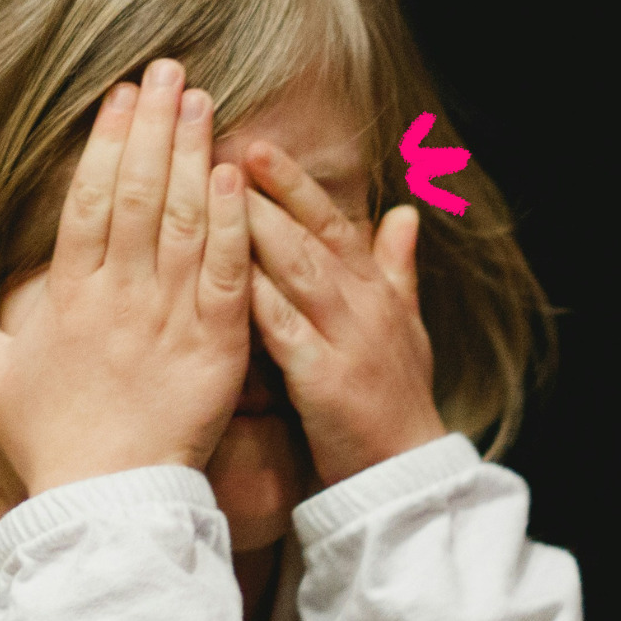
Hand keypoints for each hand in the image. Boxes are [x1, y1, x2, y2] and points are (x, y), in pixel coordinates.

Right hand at [0, 60, 252, 496]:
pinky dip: (231, 222)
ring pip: (183, 221)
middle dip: (155, 127)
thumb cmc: (47, 441)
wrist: (106, 505)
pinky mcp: (215, 346)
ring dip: (195, 155)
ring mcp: (168, 319)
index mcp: (67, 297)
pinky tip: (236, 174)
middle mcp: (118, 297)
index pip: (89, 201)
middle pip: (138, 194)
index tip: (122, 94)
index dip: (106, 142)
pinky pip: (225, 272)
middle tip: (172, 71)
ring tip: (204, 101)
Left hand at [243, 142, 445, 486]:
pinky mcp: (325, 379)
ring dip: (256, 228)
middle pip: (309, 235)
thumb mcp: (406, 326)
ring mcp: (346, 339)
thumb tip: (407, 211)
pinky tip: (221, 275)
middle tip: (220, 149)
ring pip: (297, 270)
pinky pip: (285, 330)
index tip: (256, 145)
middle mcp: (363, 304)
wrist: (405, 475)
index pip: (331, 222)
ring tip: (213, 192)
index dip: (294, 183)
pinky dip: (256, 299)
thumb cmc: (397, 400)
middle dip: (266, 191)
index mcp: (375, 290)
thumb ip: (397, 267)